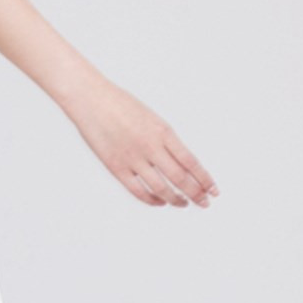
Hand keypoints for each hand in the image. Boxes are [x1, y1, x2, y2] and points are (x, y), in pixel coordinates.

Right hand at [62, 76, 219, 207]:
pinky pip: (138, 191)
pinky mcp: (115, 166)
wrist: (90, 98)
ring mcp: (132, 158)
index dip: (205, 179)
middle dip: (196, 194)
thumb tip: (182, 164)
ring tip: (183, 203)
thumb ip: (166, 140)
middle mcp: (150, 146)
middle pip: (181, 178)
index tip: (213, 190)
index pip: (191, 162)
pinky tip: (159, 202)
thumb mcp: (151, 117)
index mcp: (163, 131)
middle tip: (205, 202)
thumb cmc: (119, 104)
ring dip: (176, 199)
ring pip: (162, 189)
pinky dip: (152, 200)